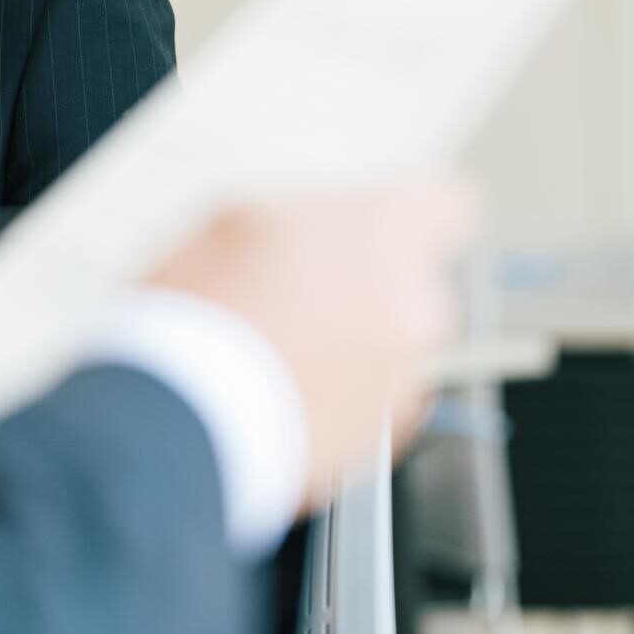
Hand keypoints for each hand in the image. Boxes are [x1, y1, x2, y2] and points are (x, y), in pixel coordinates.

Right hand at [147, 179, 479, 506]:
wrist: (182, 413)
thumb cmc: (201, 309)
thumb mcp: (237, 218)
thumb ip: (308, 218)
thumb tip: (321, 233)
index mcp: (380, 233)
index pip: (450, 204)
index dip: (413, 215)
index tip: (386, 228)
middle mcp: (412, 302)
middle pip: (413, 280)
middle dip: (367, 285)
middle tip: (297, 294)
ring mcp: (405, 372)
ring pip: (395, 341)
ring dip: (353, 340)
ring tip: (281, 348)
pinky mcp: (385, 429)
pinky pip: (375, 395)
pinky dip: (341, 391)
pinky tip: (284, 386)